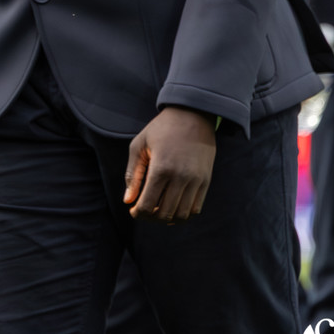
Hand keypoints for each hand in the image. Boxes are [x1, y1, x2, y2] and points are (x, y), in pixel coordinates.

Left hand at [124, 106, 217, 224]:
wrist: (193, 115)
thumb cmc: (160, 129)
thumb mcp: (139, 146)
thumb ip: (133, 175)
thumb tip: (128, 201)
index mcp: (161, 169)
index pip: (148, 205)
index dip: (138, 213)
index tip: (132, 209)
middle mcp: (181, 178)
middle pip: (164, 214)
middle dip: (150, 218)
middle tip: (143, 211)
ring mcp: (196, 181)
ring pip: (182, 215)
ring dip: (167, 218)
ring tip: (157, 210)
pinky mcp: (206, 181)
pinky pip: (196, 208)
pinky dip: (183, 214)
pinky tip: (172, 208)